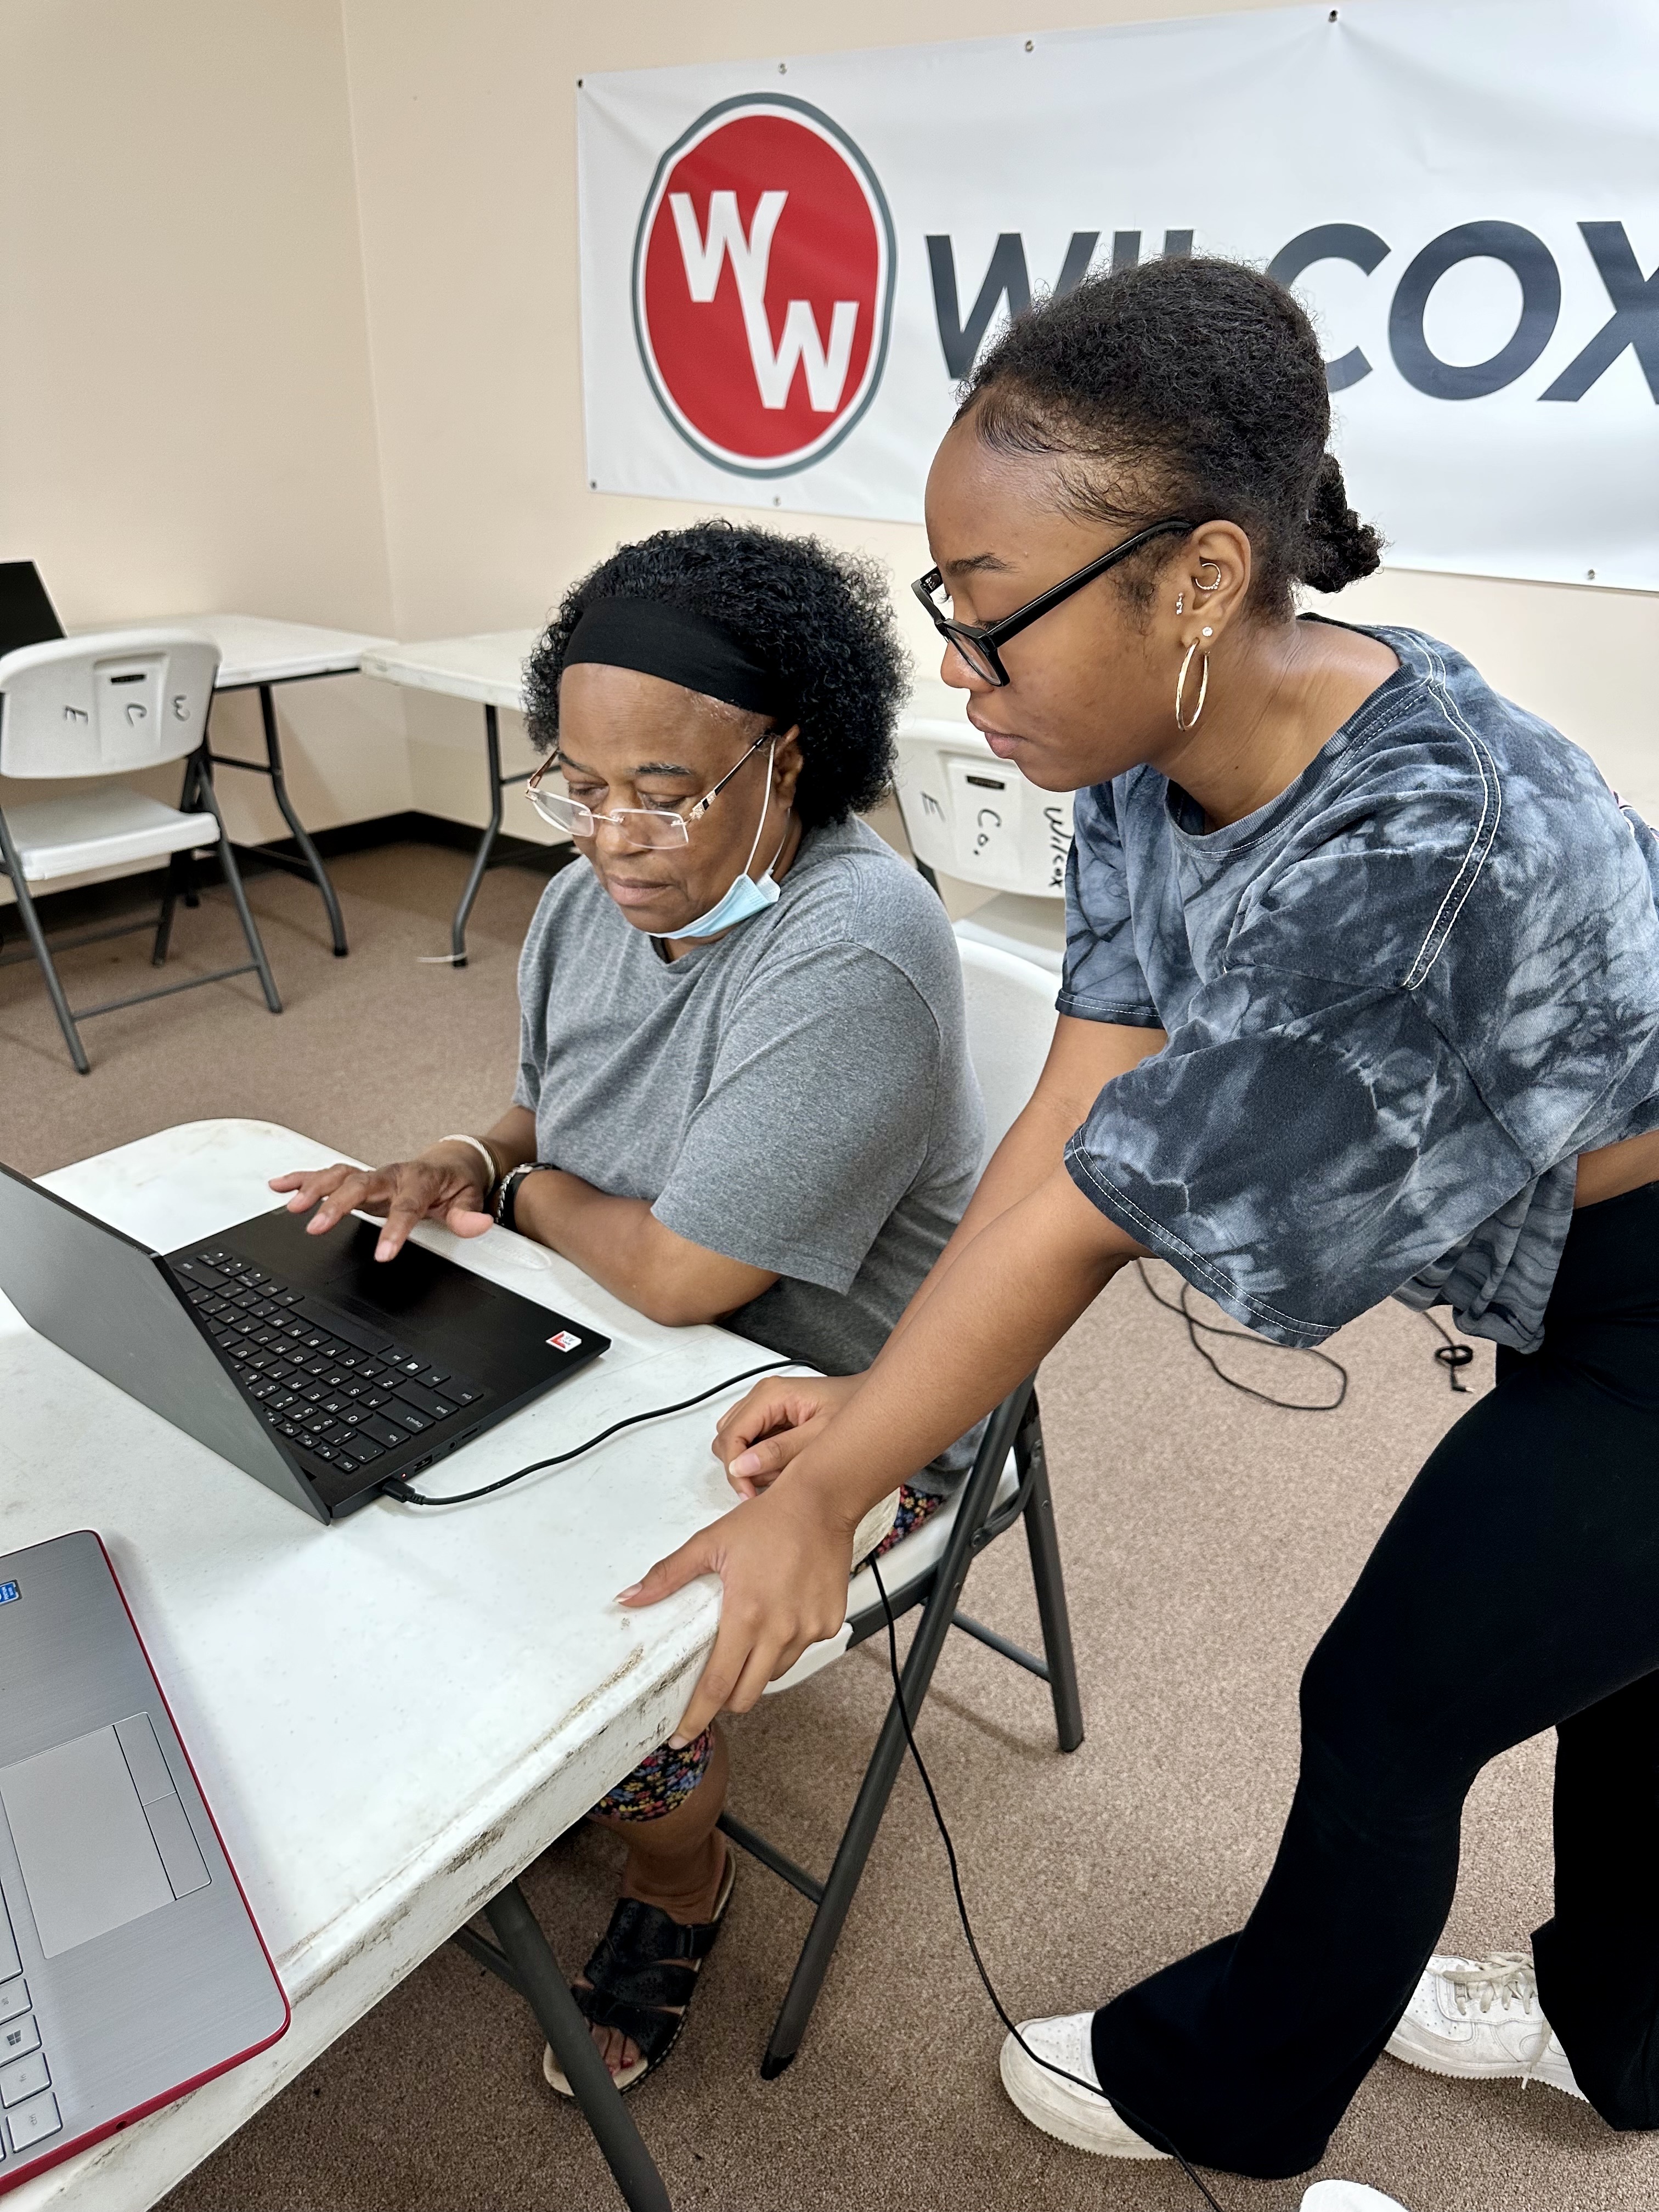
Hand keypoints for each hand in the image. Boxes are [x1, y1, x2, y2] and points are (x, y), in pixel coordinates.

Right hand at [268, 1146, 493, 1261]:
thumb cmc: (454, 1184)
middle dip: (337, 1205)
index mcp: (418, 1181)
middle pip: (360, 1185)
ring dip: (313, 1189)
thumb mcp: (468, 1200)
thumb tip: (480, 1224)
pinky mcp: (357, 1178)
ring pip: (338, 1176)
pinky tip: (278, 1186)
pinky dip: (300, 1179)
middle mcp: (390, 1175)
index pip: (406, 1207)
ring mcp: (371, 1175)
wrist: (449, 1163)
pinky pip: (325, 1175)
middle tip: (317, 1227)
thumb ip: (469, 1216)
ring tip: (292, 1207)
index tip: (383, 1254)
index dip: (394, 1230)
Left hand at [618, 1482, 856, 1742]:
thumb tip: (628, 1598)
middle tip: (713, 1683)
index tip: (682, 1735)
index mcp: (747, 1615)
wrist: (821, 1501)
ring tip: (748, 1638)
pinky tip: (779, 1614)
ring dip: (755, 1669)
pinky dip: (784, 1644)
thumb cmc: (767, 1520)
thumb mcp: (709, 1544)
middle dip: (725, 1698)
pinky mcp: (828, 1623)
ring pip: (774, 1674)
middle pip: (747, 1694)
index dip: (697, 1716)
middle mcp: (781, 1630)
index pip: (718, 1686)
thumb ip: (667, 1576)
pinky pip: (799, 1650)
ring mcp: (808, 1629)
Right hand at [712, 1372, 863, 1495]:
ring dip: (753, 1465)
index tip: (749, 1496)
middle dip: (742, 1468)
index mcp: (771, 1395)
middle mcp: (762, 1396)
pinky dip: (763, 1460)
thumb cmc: (854, 1411)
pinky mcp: (772, 1418)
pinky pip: (752, 1442)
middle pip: (727, 1439)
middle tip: (769, 1489)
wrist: (877, 1403)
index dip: (735, 1470)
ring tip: (785, 1473)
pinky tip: (787, 1466)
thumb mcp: (819, 1437)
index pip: (731, 1436)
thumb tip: (740, 1467)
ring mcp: (766, 1406)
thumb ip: (779, 1452)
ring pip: (736, 1442)